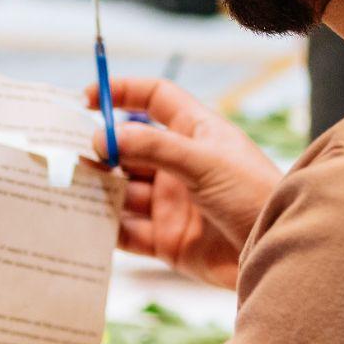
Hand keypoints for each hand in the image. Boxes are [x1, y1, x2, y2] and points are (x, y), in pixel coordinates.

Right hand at [87, 78, 281, 289]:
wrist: (276, 251)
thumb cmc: (255, 195)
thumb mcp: (206, 162)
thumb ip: (155, 147)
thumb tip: (105, 135)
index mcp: (196, 133)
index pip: (155, 99)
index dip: (123, 92)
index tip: (88, 98)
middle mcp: (180, 166)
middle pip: (129, 148)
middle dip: (99, 148)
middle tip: (66, 151)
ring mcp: (172, 204)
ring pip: (123, 191)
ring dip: (97, 189)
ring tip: (67, 187)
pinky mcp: (168, 241)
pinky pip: (128, 232)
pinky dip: (106, 228)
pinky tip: (83, 223)